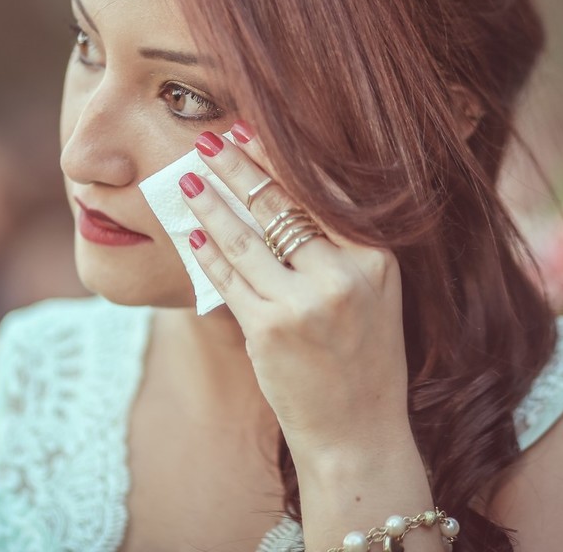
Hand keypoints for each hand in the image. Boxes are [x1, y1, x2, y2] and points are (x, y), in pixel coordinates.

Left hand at [179, 122, 410, 454]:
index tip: (252, 130)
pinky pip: (228, 278)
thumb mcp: (373, 293)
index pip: (321, 191)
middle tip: (210, 140)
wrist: (358, 433)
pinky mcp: (270, 329)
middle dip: (238, 166)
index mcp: (376, 258)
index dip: (280, 157)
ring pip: (245, 236)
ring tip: (186, 178)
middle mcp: (345, 274)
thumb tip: (284, 192)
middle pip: (280, 204)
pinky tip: (191, 231)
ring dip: (209, 202)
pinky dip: (206, 251)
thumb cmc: (362, 359)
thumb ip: (340, 246)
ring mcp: (306, 303)